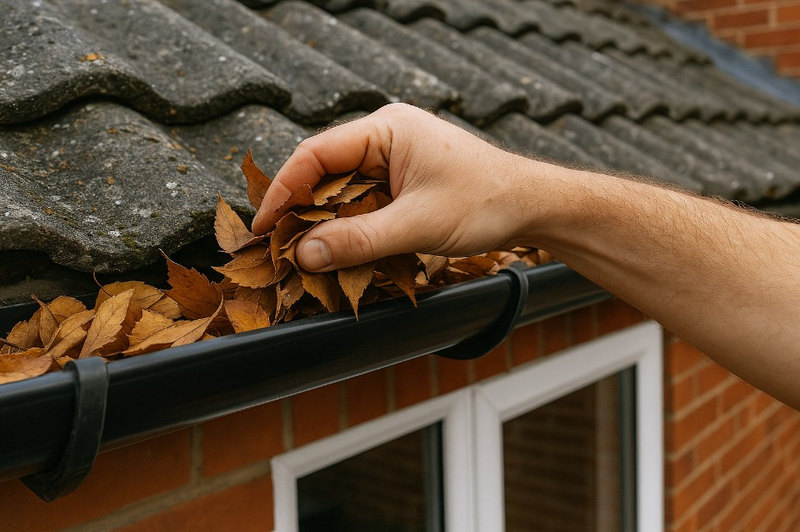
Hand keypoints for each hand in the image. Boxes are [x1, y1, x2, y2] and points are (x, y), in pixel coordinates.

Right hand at [251, 103, 545, 271]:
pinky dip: (350, 228)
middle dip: (301, 211)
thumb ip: (359, 239)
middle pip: (324, 173)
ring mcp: (394, 161)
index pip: (316, 154)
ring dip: (326, 223)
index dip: (284, 190)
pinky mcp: (403, 183)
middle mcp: (385, 139)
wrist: (532, 206)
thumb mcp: (417, 224)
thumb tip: (304, 255)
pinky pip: (364, 203)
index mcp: (386, 129)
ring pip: (343, 192)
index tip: (263, 227)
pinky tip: (341, 252)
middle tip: (278, 249)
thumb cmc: (486, 201)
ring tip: (304, 257)